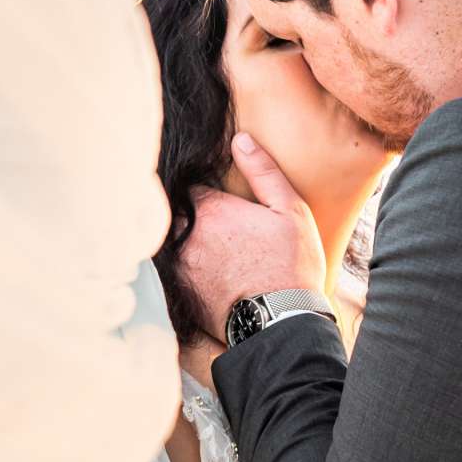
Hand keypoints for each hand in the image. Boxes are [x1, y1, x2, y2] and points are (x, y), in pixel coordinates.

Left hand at [178, 132, 329, 335]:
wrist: (281, 322)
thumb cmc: (291, 265)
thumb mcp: (290, 211)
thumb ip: (263, 172)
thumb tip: (240, 139)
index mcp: (212, 209)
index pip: (192, 188)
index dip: (205, 193)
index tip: (218, 203)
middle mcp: (187, 234)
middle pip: (176, 215)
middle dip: (188, 217)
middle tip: (215, 230)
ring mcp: (180, 266)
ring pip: (170, 243)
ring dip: (183, 243)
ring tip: (210, 253)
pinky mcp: (180, 292)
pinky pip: (171, 271)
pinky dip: (183, 269)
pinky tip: (205, 276)